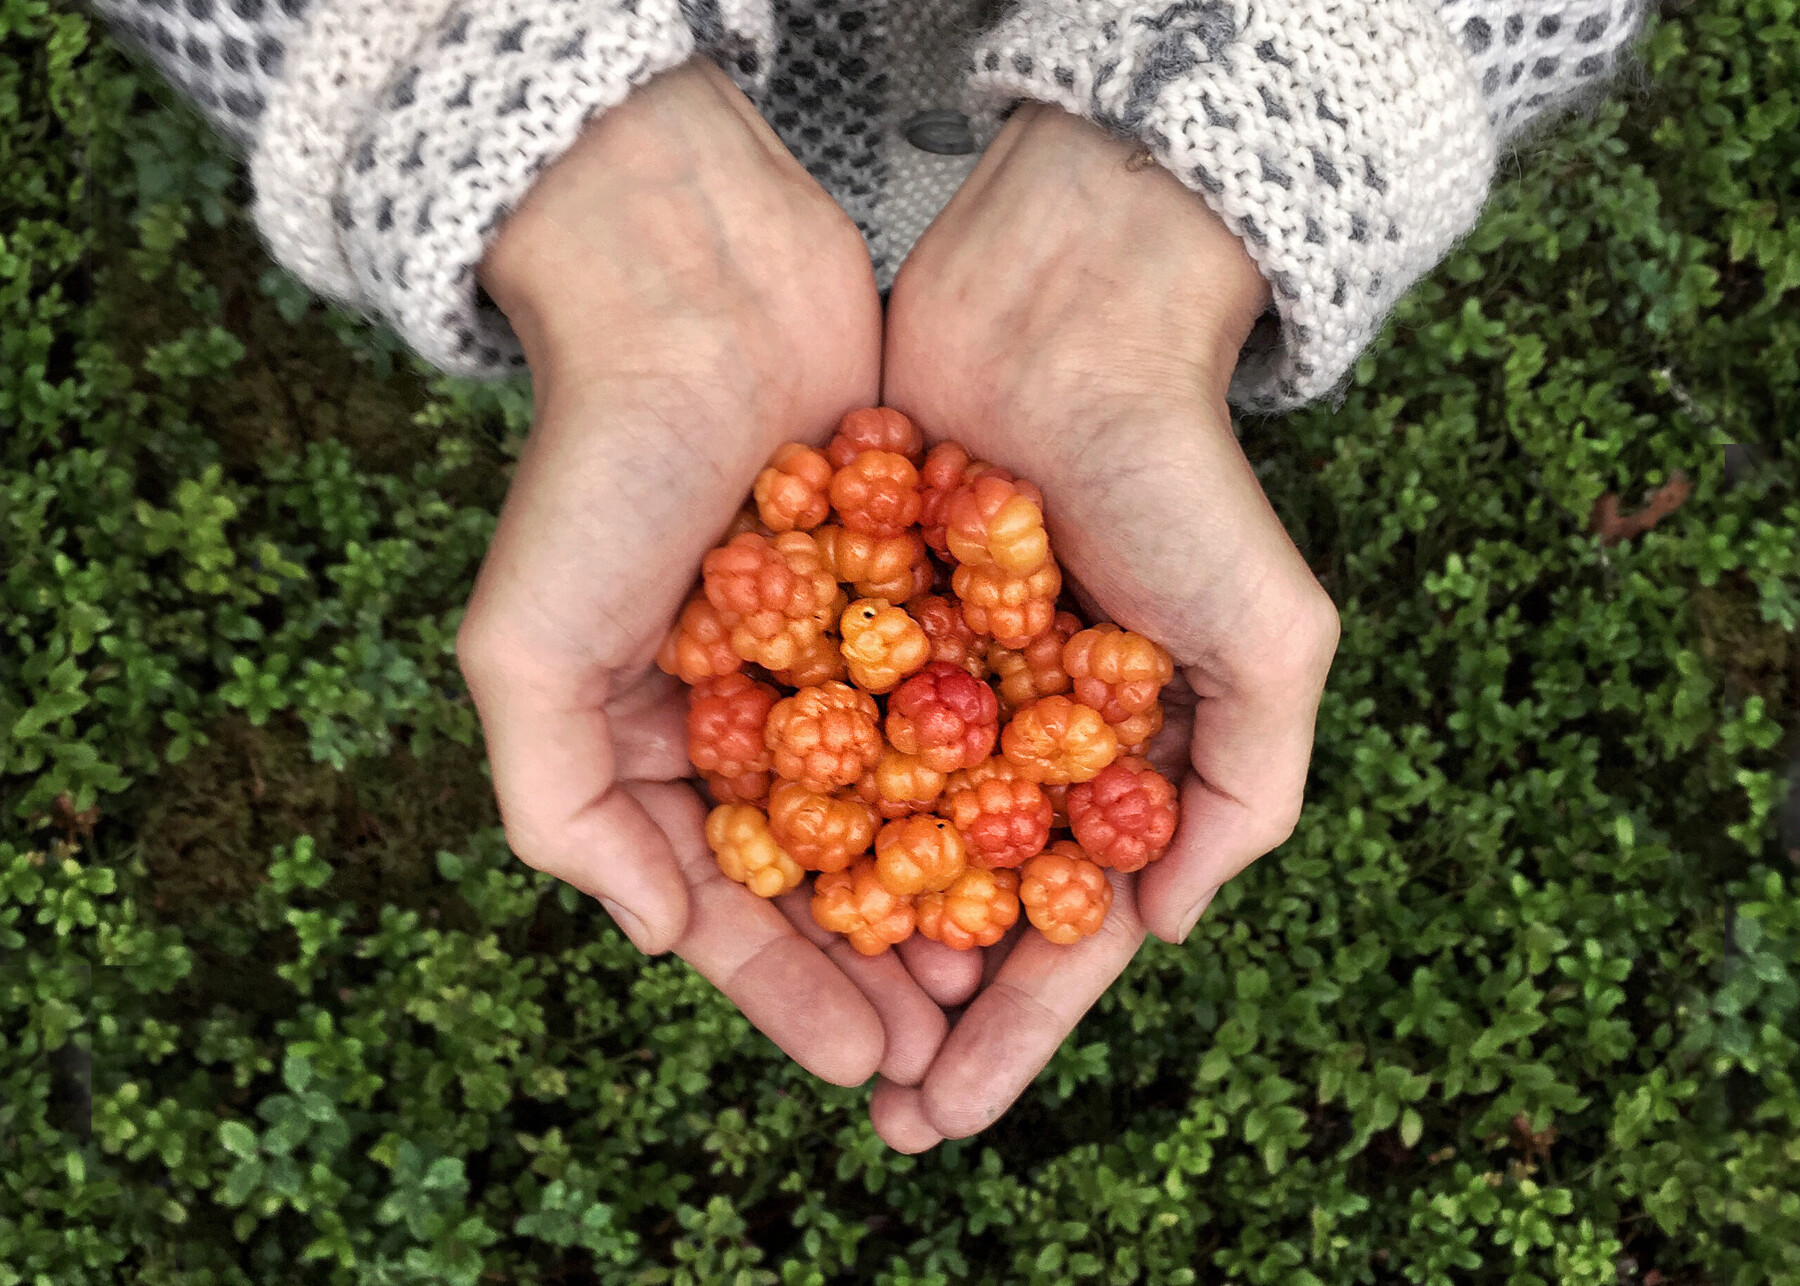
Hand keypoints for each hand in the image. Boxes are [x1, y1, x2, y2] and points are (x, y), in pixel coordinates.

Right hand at [459, 60, 947, 1090]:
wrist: (698, 288)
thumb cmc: (598, 468)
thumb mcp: (528, 650)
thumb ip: (564, 809)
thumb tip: (665, 937)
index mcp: (652, 737)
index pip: (727, 900)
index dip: (785, 990)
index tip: (860, 1067)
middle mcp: (747, 706)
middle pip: (826, 870)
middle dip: (877, 964)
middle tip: (948, 1050)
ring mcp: (834, 646)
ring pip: (905, 802)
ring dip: (948, 890)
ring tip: (1008, 975)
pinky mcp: (912, 583)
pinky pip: (963, 702)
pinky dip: (1000, 774)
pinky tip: (1055, 841)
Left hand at [875, 104, 1340, 1148]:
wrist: (1062, 309)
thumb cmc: (1179, 471)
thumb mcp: (1268, 635)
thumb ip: (1251, 789)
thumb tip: (1163, 930)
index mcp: (1114, 759)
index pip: (1061, 928)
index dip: (1016, 1032)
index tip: (950, 1118)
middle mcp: (1015, 734)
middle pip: (956, 906)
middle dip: (918, 1010)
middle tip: (868, 1108)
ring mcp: (926, 679)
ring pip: (871, 838)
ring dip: (840, 937)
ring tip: (800, 1026)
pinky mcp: (847, 612)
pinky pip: (804, 734)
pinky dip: (776, 809)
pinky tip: (730, 886)